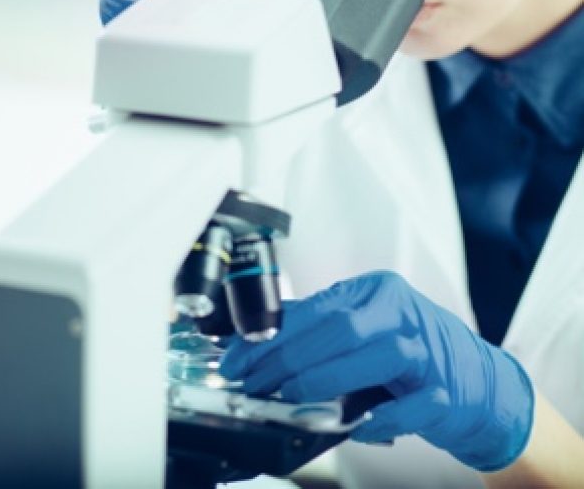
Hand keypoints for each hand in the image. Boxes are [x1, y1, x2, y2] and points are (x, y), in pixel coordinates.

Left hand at [220, 270, 534, 471]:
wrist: (478, 381)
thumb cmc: (408, 352)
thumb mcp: (364, 329)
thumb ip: (317, 332)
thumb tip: (256, 342)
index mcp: (376, 292)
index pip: (315, 309)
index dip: (271, 334)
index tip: (238, 357)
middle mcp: (402, 314)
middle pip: (340, 327)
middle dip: (288, 356)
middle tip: (253, 381)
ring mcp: (428, 353)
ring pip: (376, 356)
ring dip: (325, 378)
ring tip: (288, 396)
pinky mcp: (447, 394)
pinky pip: (413, 405)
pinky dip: (381, 418)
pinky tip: (353, 426)